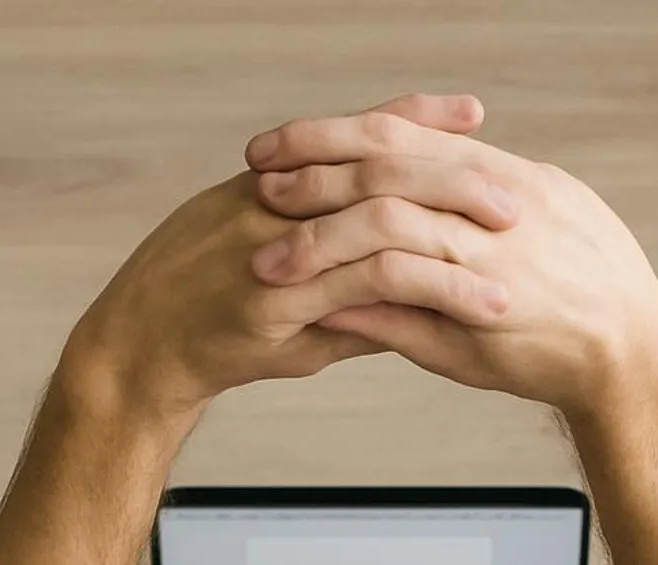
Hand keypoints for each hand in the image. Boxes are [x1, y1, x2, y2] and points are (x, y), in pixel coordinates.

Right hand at [63, 94, 515, 423]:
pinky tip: (476, 302)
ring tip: (513, 246)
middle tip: (514, 192)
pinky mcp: (284, 297)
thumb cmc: (207, 327)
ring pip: (387, 218)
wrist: (142, 353)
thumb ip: (343, 295)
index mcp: (280, 185)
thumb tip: (402, 305)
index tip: (475, 118)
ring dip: (458, 230)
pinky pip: (371, 281)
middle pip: (386, 165)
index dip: (418, 119)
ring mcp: (283, 245)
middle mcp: (284, 201)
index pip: (361, 135)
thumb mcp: (281, 298)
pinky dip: (433, 288)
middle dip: (455, 172)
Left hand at [245, 105, 657, 417]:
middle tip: (259, 172)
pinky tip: (317, 300)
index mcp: (498, 177)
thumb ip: (456, 241)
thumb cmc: (578, 309)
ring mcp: (490, 248)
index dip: (338, 132)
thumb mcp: (518, 252)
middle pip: (387, 159)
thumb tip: (400, 239)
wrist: (631, 355)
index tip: (285, 143)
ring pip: (391, 215)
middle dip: (316, 162)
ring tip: (270, 249)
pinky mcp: (489, 299)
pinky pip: (414, 281)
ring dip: (323, 231)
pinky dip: (360, 287)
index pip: (404, 134)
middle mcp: (491, 200)